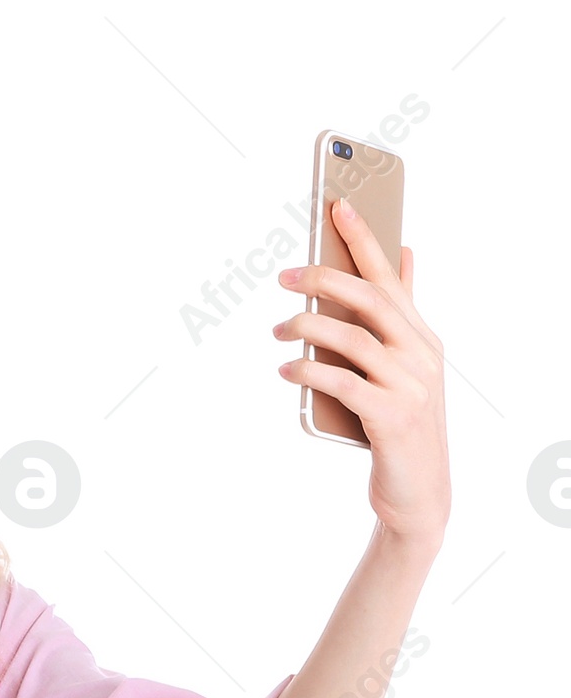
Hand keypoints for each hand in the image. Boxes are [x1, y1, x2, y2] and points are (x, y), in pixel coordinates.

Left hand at [273, 196, 450, 550]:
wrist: (419, 492)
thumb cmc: (400, 424)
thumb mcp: (407, 365)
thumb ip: (401, 315)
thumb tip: (404, 254)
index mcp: (422, 335)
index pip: (390, 276)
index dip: (363, 238)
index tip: (337, 206)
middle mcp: (421, 353)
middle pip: (368, 300)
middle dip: (323, 280)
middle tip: (283, 277)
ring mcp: (409, 384)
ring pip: (352, 338)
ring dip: (307, 328)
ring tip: (277, 330)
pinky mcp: (391, 416)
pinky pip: (342, 383)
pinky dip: (309, 372)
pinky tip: (287, 370)